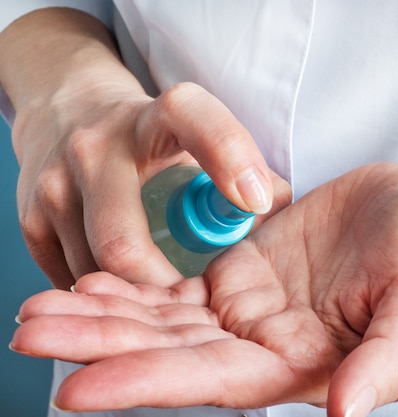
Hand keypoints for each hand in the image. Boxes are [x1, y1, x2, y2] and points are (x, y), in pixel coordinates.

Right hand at [1, 9, 290, 288]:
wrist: (69, 112)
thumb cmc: (156, 138)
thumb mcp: (202, 138)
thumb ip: (251, 174)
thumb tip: (280, 220)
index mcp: (156, 118)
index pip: (191, 118)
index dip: (228, 155)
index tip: (254, 202)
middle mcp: (98, 147)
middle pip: (123, 243)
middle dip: (161, 290)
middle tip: (196, 304)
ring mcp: (56, 185)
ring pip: (95, 275)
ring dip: (135, 299)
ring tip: (165, 299)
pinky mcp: (30, 219)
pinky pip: (72, 279)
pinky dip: (107, 295)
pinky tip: (129, 289)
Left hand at [12, 162, 397, 415]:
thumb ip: (389, 360)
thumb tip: (346, 414)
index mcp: (305, 364)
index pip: (215, 383)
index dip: (149, 385)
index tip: (77, 387)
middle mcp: (267, 345)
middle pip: (172, 354)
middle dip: (102, 349)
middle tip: (30, 336)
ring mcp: (249, 309)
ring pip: (164, 321)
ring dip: (103, 317)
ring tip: (38, 311)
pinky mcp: (241, 273)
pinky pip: (176, 287)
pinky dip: (133, 286)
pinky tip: (91, 282)